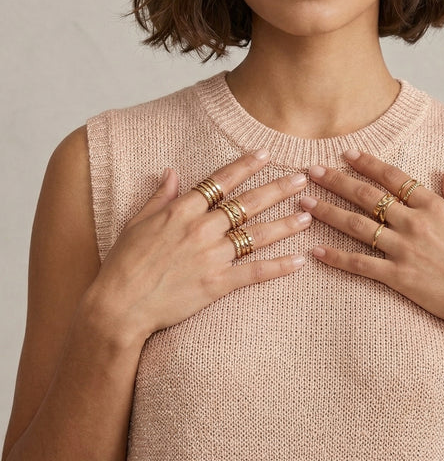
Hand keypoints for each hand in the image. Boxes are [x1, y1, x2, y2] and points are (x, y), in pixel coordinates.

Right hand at [87, 150, 309, 339]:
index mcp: (181, 210)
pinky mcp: (216, 284)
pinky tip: (299, 261)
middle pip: (247, 203)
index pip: (221, 181)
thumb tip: (170, 172)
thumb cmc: (123, 264)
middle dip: (277, 188)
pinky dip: (279, 267)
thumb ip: (159, 197)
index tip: (266, 154)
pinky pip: (254, 272)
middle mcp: (201, 228)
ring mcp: (211, 256)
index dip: (246, 165)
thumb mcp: (136, 222)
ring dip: (285, 224)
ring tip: (308, 215)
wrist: (118, 306)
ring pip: (257, 235)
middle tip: (302, 178)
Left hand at [301, 150, 443, 334]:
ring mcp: (404, 250)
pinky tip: (316, 250)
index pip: (394, 178)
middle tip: (313, 170)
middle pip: (368, 196)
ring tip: (305, 202)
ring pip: (357, 225)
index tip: (347, 153)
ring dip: (328, 212)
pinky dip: (337, 257)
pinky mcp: (398, 276)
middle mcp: (415, 223)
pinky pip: (360, 264)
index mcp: (434, 207)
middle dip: (337, 180)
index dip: (368, 163)